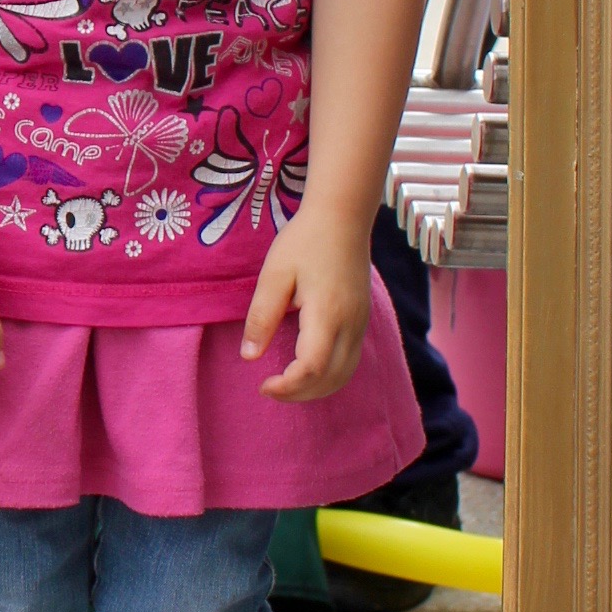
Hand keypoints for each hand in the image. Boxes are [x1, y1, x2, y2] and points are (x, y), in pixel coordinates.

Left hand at [240, 207, 373, 402]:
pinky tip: (307, 370)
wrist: (342, 218)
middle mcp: (351, 324)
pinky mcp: (362, 320)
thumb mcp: (274, 274)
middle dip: (300, 394)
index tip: (262, 384)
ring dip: (316, 389)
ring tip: (286, 385)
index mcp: (327, 313)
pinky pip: (350, 360)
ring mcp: (361, 323)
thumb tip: (249, 357)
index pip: (312, 368)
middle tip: (269, 389)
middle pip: (331, 379)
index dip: (288, 386)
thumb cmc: (304, 241)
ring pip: (345, 374)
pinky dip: (330, 375)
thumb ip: (261, 317)